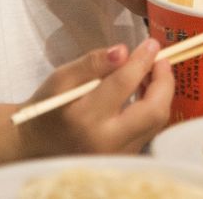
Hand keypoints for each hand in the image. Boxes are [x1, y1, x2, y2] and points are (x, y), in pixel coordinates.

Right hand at [16, 38, 172, 156]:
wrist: (37, 145)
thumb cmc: (48, 107)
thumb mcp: (62, 78)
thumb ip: (93, 63)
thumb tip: (124, 51)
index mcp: (85, 118)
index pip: (124, 84)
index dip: (142, 60)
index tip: (151, 44)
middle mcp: (106, 141)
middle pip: (153, 111)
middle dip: (164, 81)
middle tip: (160, 60)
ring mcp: (118, 154)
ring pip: (156, 122)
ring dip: (161, 93)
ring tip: (151, 71)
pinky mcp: (125, 158)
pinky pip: (150, 130)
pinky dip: (153, 106)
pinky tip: (143, 91)